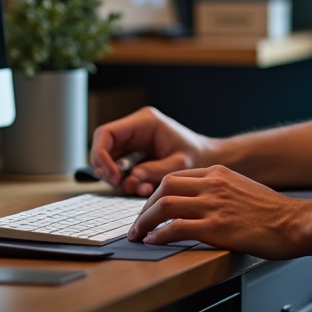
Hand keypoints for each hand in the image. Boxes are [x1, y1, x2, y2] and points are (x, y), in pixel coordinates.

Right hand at [90, 107, 216, 196]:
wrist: (210, 157)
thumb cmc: (198, 157)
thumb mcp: (177, 165)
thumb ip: (152, 172)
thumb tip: (127, 181)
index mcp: (145, 121)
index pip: (106, 133)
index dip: (101, 156)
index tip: (113, 177)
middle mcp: (135, 127)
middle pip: (103, 146)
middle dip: (107, 170)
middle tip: (121, 186)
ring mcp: (134, 139)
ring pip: (109, 158)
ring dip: (118, 178)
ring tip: (139, 189)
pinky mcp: (136, 152)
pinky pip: (120, 166)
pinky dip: (127, 180)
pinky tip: (143, 188)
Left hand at [128, 164, 311, 258]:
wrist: (295, 222)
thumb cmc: (274, 212)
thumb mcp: (243, 189)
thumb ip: (220, 191)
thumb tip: (200, 206)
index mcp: (219, 173)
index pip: (176, 177)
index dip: (157, 193)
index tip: (150, 208)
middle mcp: (213, 184)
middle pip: (164, 186)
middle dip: (145, 206)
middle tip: (138, 223)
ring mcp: (213, 205)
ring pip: (165, 205)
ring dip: (146, 221)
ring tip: (139, 235)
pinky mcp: (216, 228)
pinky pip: (177, 228)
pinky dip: (160, 235)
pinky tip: (155, 241)